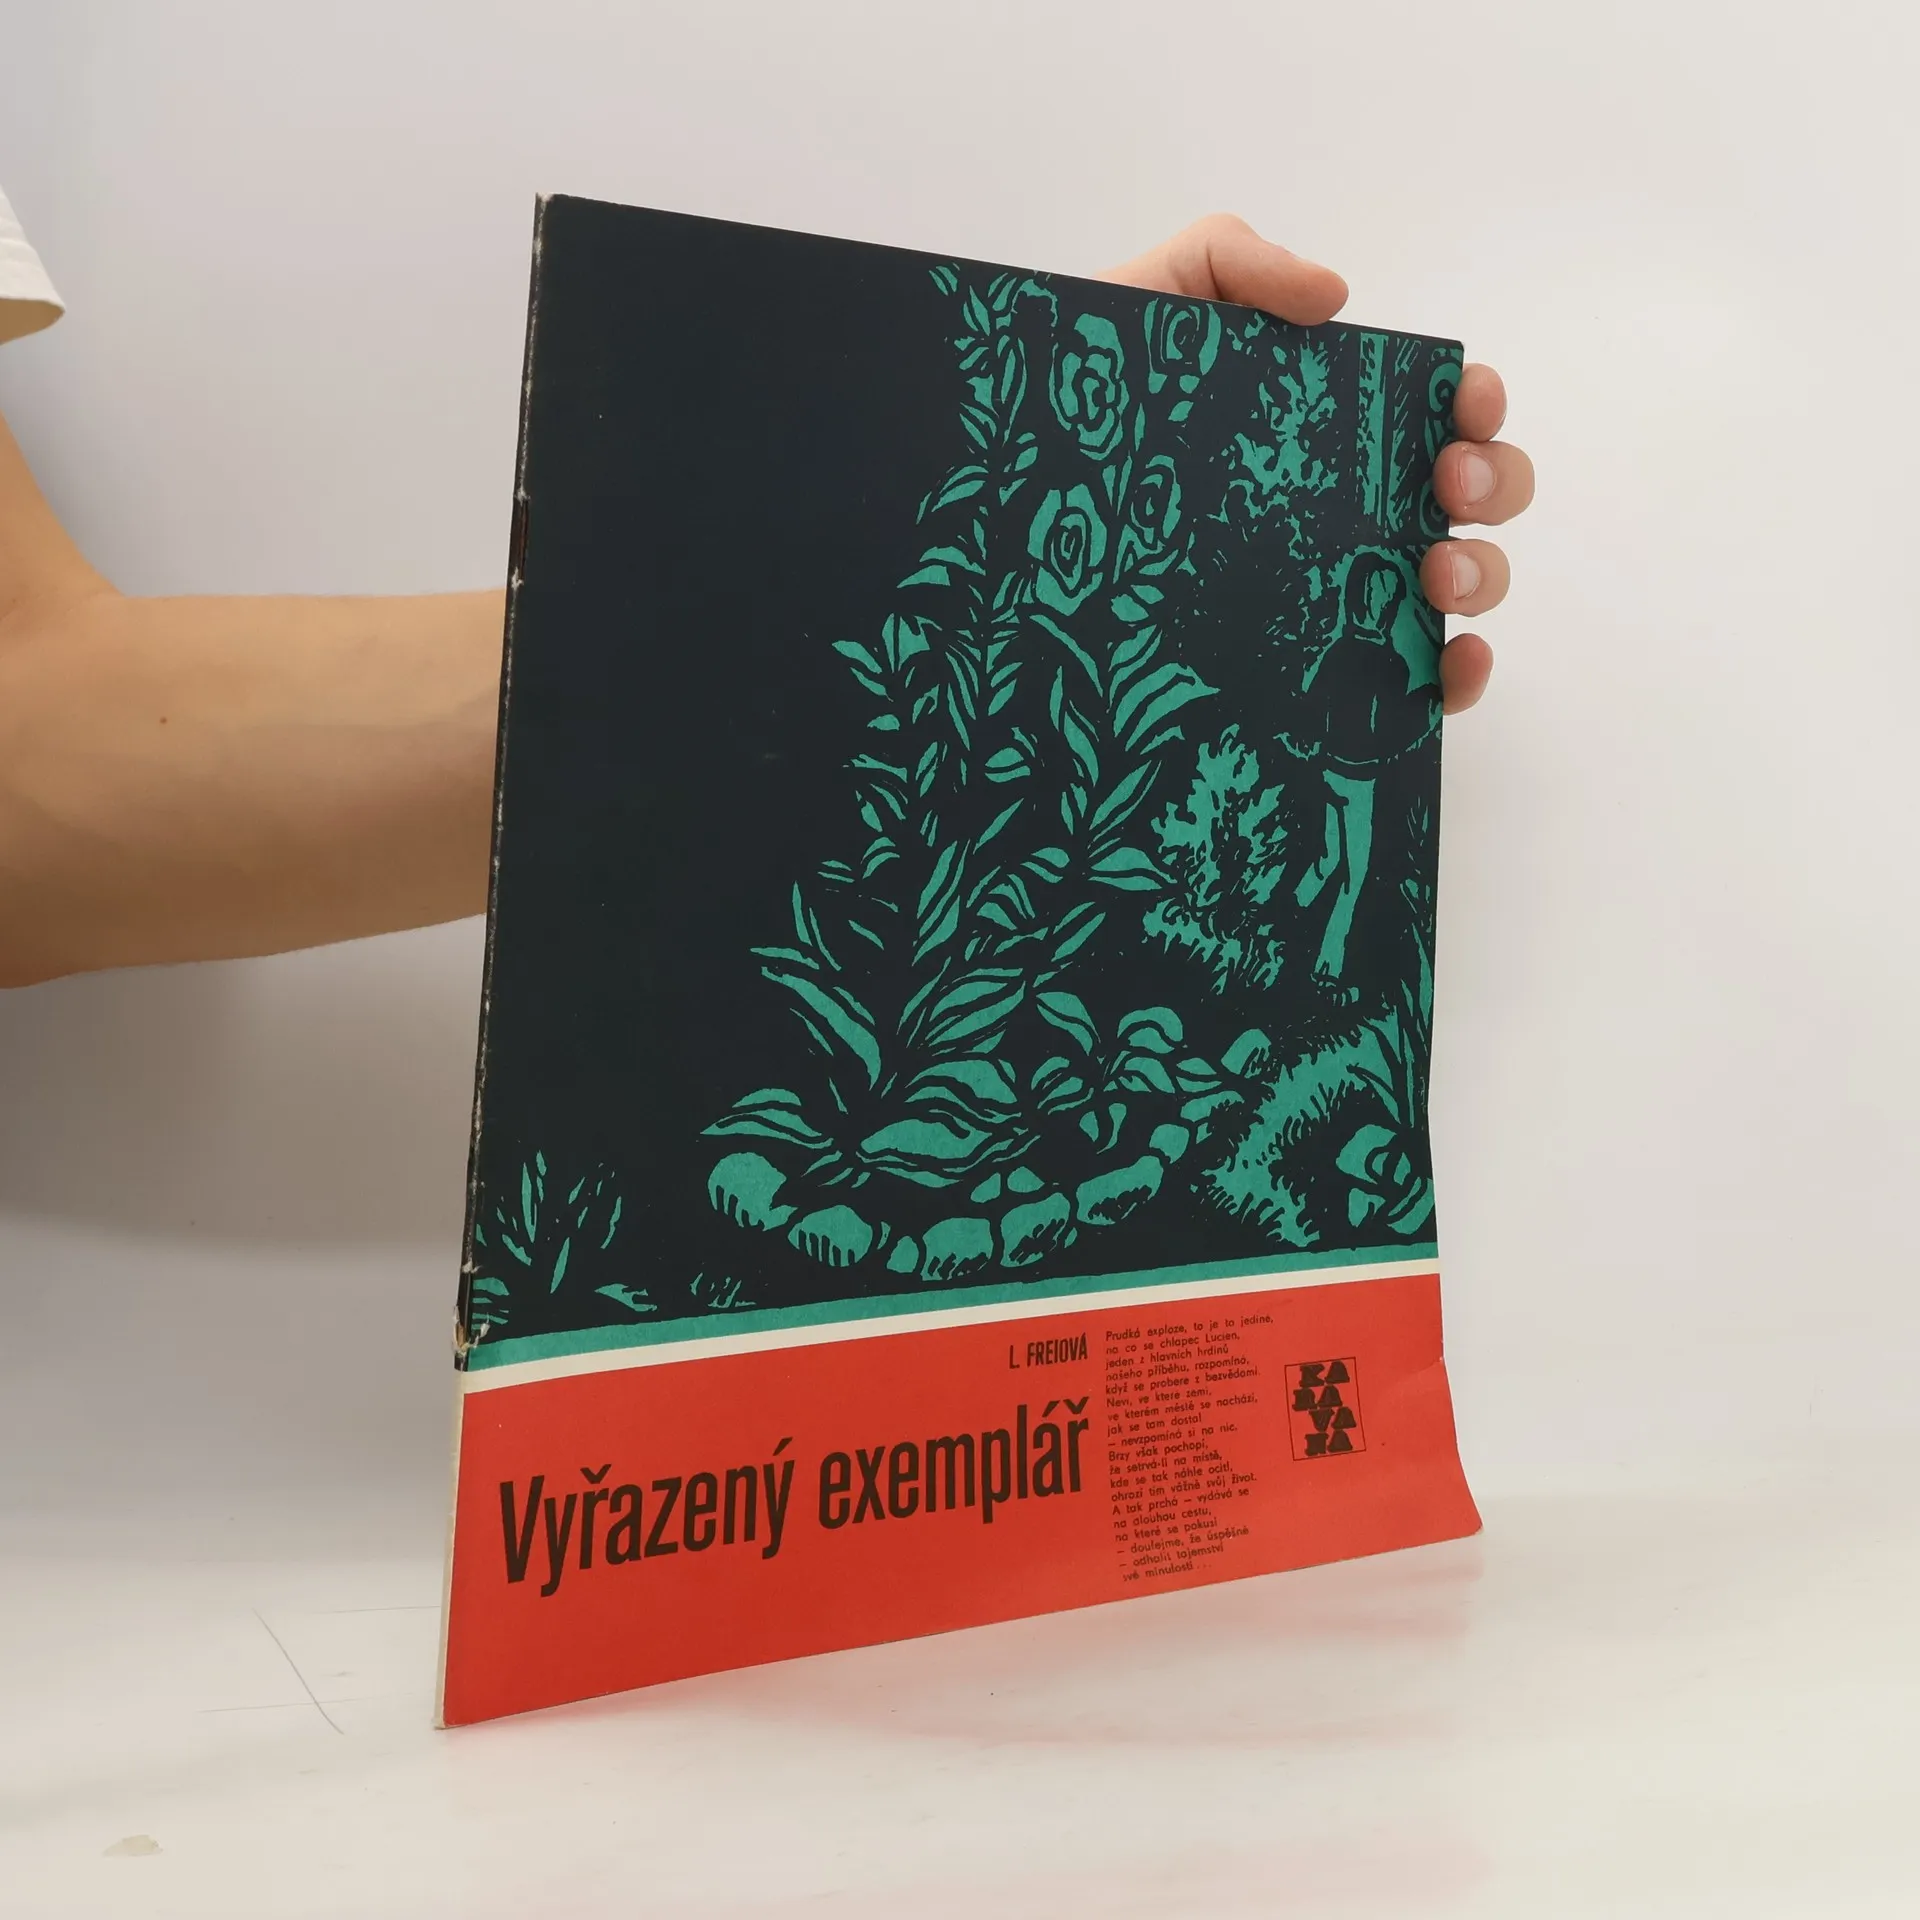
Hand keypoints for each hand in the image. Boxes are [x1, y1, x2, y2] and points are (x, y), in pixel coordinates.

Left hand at [1101, 213, 1533, 714]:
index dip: (1477, 402)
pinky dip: (1457, 680)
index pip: (1436, 410)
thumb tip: (1334, 296)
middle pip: (1472, 495)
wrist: (1000, 506)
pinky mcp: (1312, 674)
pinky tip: (1451, 667)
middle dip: (1492, 483)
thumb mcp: (1143, 305)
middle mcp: (1347, 510)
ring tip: (1434, 576)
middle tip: (1445, 486)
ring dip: (1482, 576)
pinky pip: (1413, 688)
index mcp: (1327, 429)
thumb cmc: (1077, 413)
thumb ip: (1228, 262)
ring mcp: (1335, 594)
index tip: (1463, 406)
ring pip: (1458, 587)